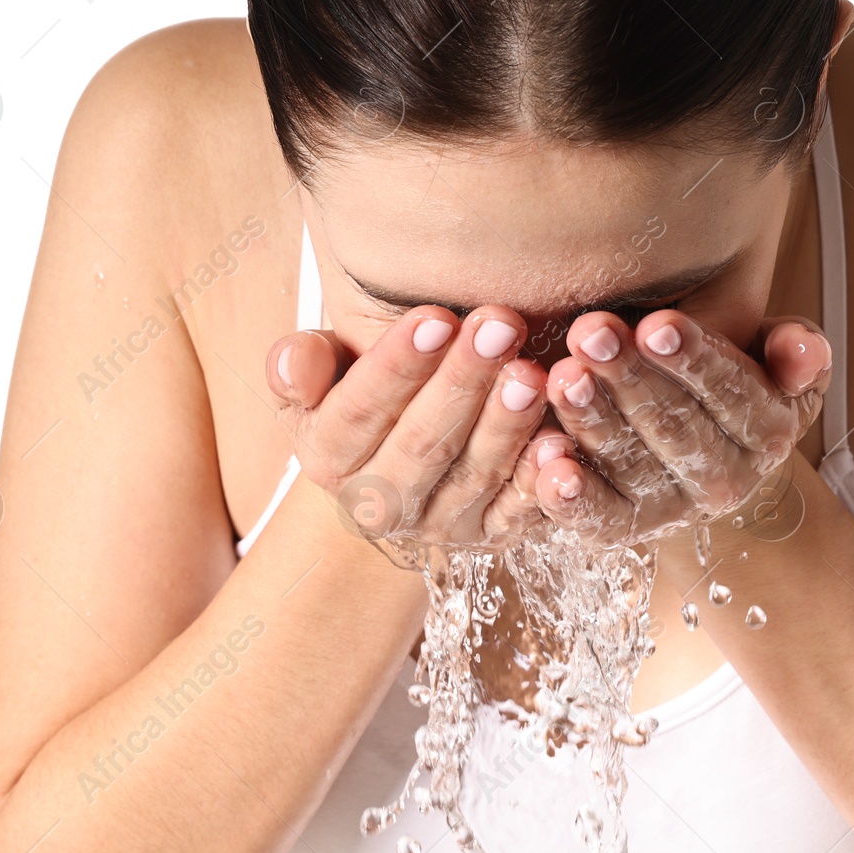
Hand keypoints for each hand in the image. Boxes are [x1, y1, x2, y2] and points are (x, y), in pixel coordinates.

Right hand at [264, 306, 564, 550]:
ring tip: (532, 372)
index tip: (435, 317)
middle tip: (499, 326)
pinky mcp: (490, 535)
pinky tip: (558, 441)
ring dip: (505, 425)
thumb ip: (301, 364)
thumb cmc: (362, 389)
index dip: (397, 367)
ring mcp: (438, 525)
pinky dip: (538, 482)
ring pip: (473, 475)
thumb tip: (295, 364)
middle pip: (421, 444)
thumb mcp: (321, 374)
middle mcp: (379, 504)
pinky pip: (516, 514)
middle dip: (462, 383)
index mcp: (329, 459)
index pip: (359, 413)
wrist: (399, 449)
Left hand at [531, 311, 830, 545]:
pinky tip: (547, 461)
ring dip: (593, 422)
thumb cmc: (729, 381)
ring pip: (631, 464)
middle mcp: (725, 479)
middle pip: (675, 426)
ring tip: (562, 379)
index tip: (657, 325)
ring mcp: (673, 509)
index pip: (731, 391)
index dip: (694, 359)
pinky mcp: (626, 530)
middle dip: (630, 377)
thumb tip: (806, 348)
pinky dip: (572, 497)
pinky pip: (599, 519)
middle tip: (591, 334)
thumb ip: (793, 350)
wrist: (701, 450)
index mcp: (767, 430)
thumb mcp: (772, 359)